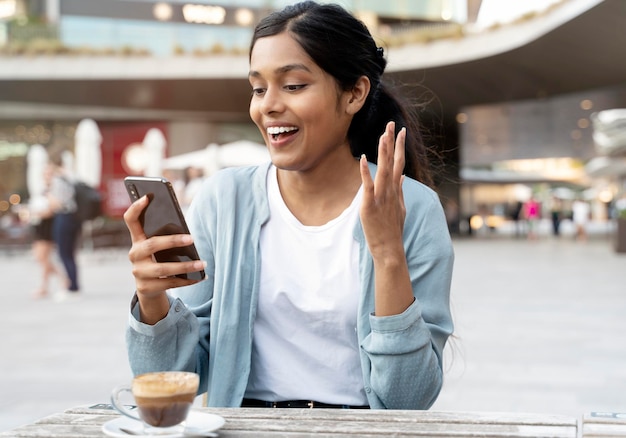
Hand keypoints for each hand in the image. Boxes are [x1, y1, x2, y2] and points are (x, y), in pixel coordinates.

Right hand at [123, 195, 204, 298]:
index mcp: (137, 239)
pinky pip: (169, 283)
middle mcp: (134, 254)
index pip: (130, 220)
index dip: (136, 208)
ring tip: (202, 264)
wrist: (149, 288)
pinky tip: (200, 278)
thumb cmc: (159, 259)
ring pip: (162, 269)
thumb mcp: (159, 248)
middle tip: (191, 238)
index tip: (148, 197)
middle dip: (172, 241)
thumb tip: (188, 236)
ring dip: (185, 266)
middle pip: (151, 245)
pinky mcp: (145, 287)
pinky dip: (187, 281)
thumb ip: (166, 238)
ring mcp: (138, 272)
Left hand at [359, 121, 405, 260]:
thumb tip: (401, 176)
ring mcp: (381, 197)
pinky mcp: (370, 205)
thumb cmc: (393, 230)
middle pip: (393, 162)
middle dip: (392, 142)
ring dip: (383, 152)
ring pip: (383, 170)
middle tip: (392, 124)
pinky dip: (366, 172)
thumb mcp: (400, 208)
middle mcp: (390, 191)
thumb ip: (400, 190)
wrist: (389, 249)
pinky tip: (363, 158)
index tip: (401, 131)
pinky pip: (368, 185)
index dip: (400, 146)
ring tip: (383, 135)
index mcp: (396, 190)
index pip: (399, 163)